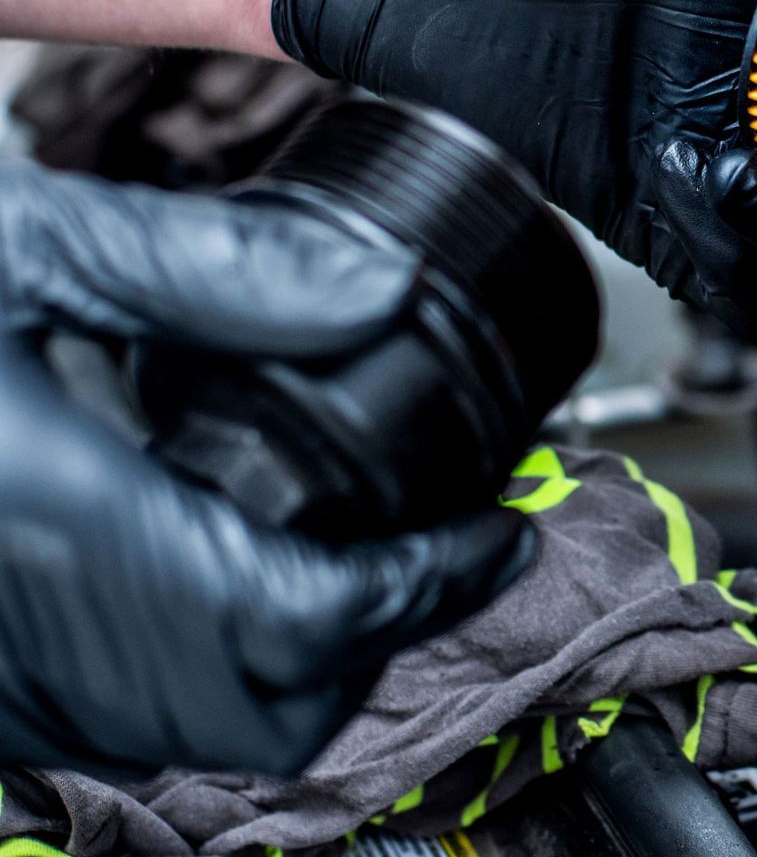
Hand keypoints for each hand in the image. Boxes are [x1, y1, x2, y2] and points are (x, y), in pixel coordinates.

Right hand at [0, 163, 532, 774]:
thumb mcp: (21, 239)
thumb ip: (208, 270)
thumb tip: (378, 298)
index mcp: (53, 521)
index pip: (305, 613)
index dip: (424, 585)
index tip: (493, 532)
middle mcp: (16, 632)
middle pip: (267, 705)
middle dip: (381, 639)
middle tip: (447, 552)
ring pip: (190, 732)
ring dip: (301, 667)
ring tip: (366, 568)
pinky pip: (106, 725)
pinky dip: (204, 681)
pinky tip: (230, 590)